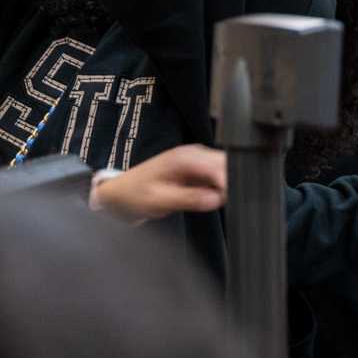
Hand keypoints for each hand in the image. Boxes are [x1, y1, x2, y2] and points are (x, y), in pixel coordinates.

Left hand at [90, 144, 225, 222]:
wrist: (120, 194)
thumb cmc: (134, 195)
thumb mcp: (158, 200)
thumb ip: (188, 198)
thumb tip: (216, 199)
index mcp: (184, 157)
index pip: (217, 166)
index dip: (229, 182)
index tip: (235, 199)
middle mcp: (194, 154)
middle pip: (226, 163)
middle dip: (233, 181)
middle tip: (237, 202)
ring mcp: (197, 161)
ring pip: (225, 168)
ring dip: (230, 183)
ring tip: (233, 201)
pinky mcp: (198, 171)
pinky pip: (218, 176)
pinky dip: (223, 186)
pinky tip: (223, 198)